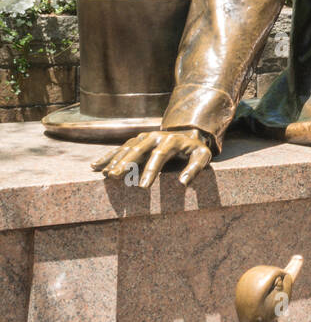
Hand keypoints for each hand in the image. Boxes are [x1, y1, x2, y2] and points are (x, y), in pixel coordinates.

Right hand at [91, 127, 212, 188]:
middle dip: (125, 164)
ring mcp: (143, 137)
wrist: (189, 134)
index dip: (151, 171)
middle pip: (137, 150)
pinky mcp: (136, 140)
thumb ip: (194, 169)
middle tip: (114, 177)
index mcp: (170, 141)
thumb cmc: (195, 150)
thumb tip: (182, 184)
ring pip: (126, 149)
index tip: (143, 187)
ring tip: (105, 175)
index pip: (159, 156)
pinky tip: (95, 166)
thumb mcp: (202, 156)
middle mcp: (154, 137)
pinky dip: (108, 157)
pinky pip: (120, 148)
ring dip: (114, 161)